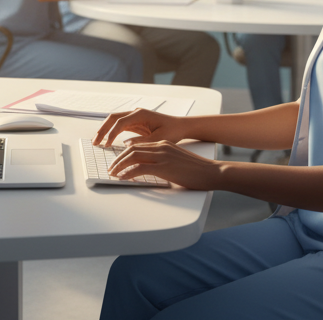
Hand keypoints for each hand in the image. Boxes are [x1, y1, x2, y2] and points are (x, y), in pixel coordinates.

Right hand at [94, 107, 190, 146]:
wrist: (180, 126)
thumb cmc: (172, 131)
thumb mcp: (159, 139)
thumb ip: (142, 142)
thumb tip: (126, 144)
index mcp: (141, 114)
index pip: (120, 122)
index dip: (111, 133)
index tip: (107, 144)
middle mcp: (135, 113)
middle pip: (113, 118)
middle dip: (102, 129)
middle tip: (95, 142)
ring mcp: (134, 117)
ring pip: (114, 121)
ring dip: (105, 130)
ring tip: (97, 142)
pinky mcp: (135, 123)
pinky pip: (119, 126)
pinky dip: (112, 132)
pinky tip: (107, 141)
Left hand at [107, 141, 222, 189]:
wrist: (211, 172)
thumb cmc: (196, 170)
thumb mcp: (176, 161)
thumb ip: (162, 163)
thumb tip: (149, 171)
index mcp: (164, 144)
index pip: (138, 146)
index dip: (125, 154)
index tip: (118, 162)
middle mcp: (161, 147)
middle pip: (132, 149)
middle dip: (118, 159)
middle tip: (111, 168)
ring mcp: (162, 156)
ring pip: (132, 156)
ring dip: (119, 165)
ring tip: (113, 173)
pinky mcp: (163, 167)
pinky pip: (139, 168)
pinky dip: (127, 172)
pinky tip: (122, 178)